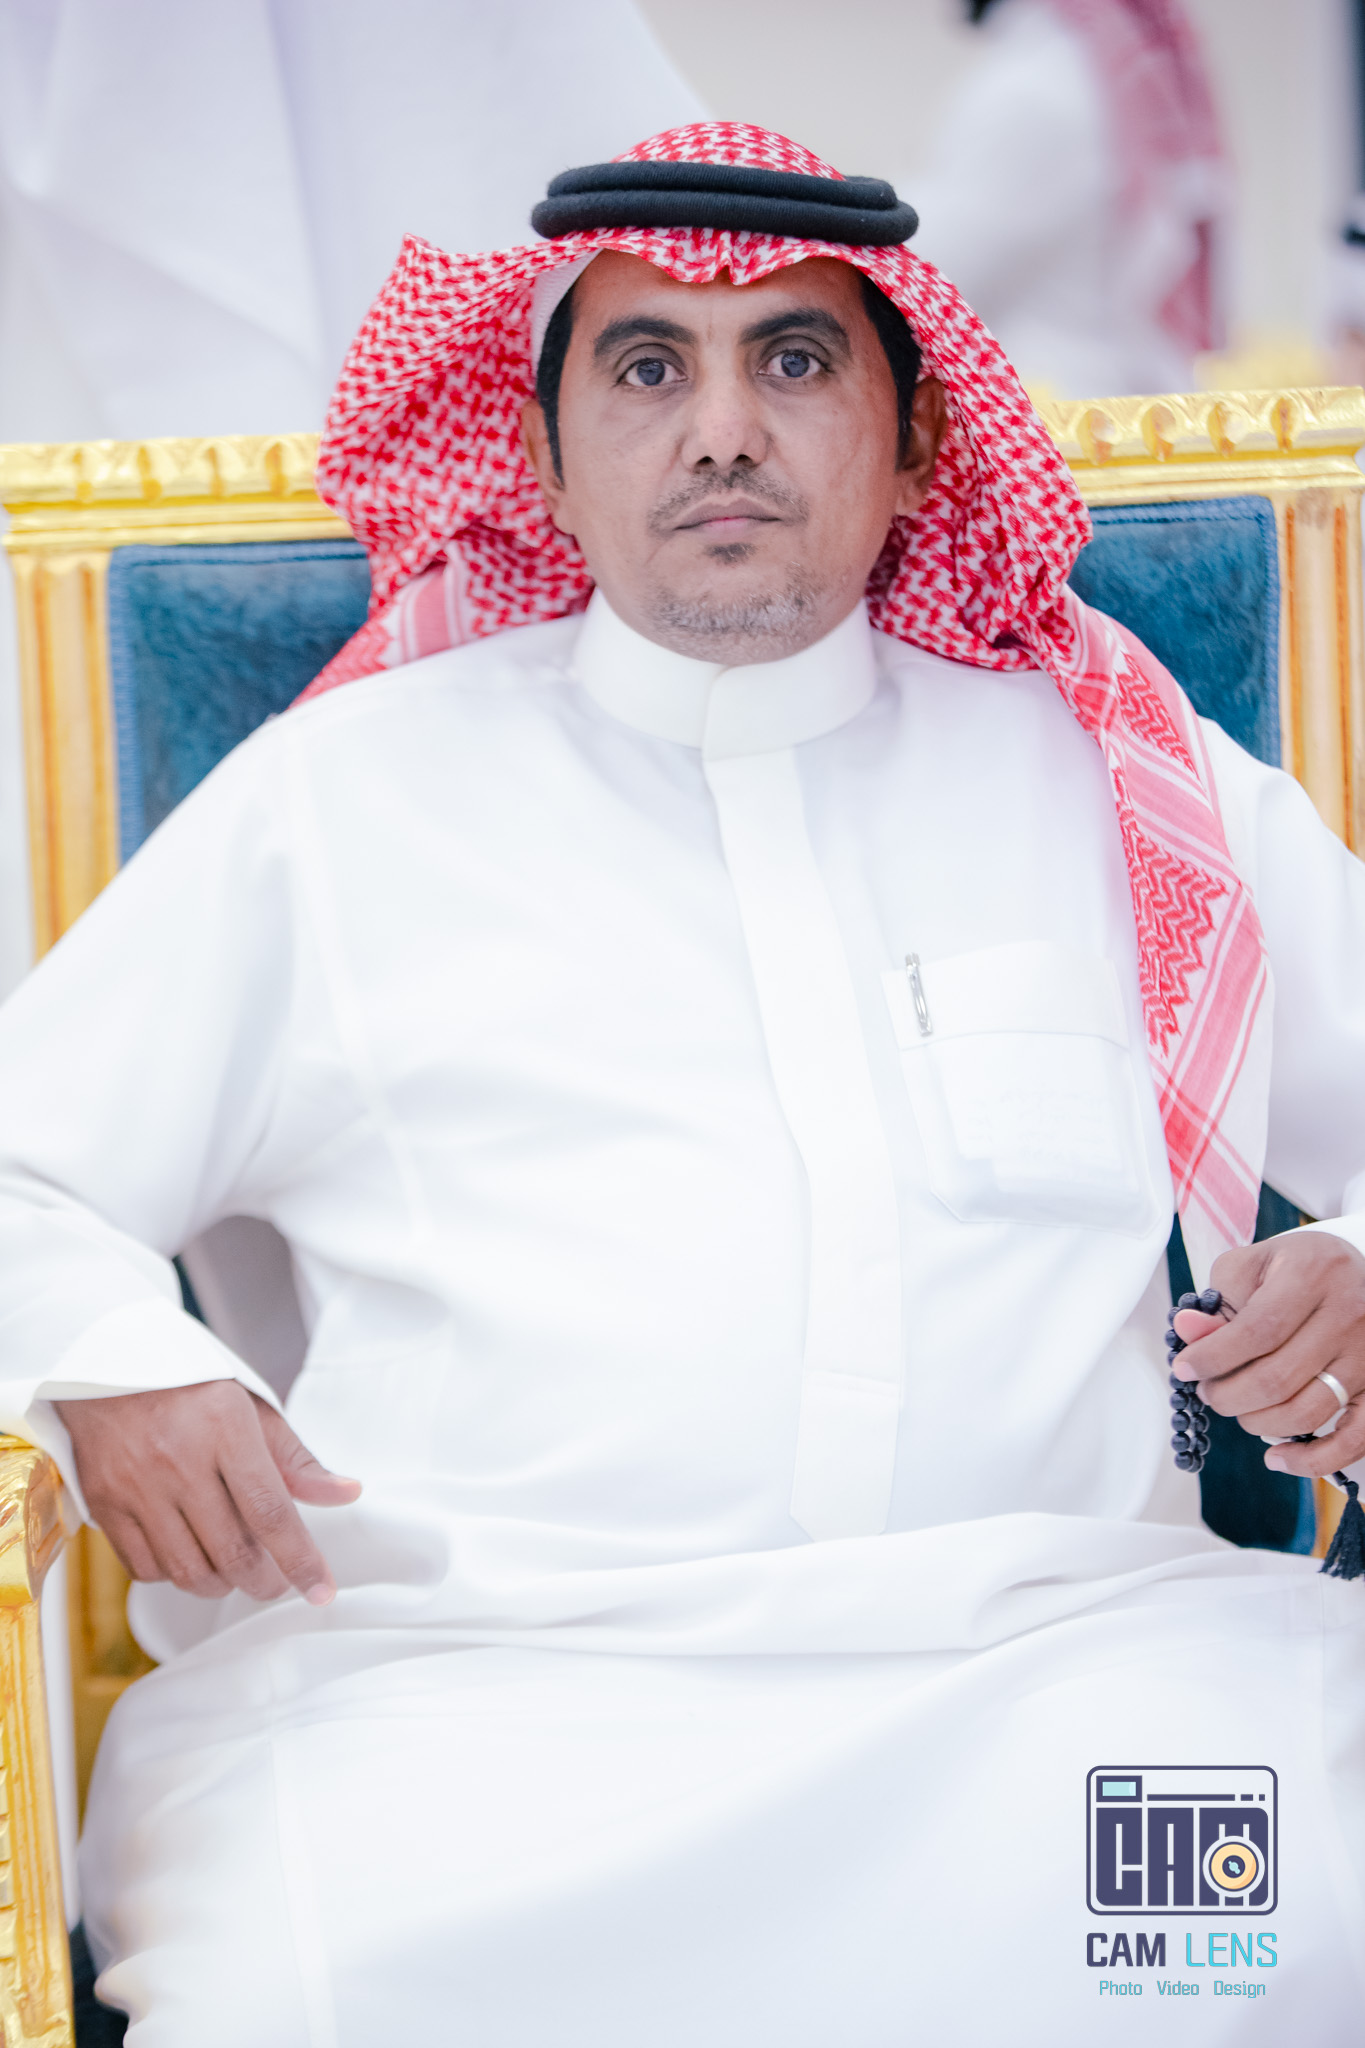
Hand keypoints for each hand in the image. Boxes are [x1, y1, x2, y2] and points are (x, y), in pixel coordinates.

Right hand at [55, 1382, 360, 1603]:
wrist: (107, 1370)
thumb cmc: (191, 1391)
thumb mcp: (252, 1409)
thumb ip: (297, 1460)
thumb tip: (347, 1493)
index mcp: (225, 1428)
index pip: (271, 1512)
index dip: (301, 1560)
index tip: (321, 1590)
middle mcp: (178, 1460)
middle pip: (232, 1552)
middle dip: (265, 1582)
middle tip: (278, 1582)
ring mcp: (136, 1486)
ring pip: (189, 1571)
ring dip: (223, 1584)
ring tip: (237, 1569)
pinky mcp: (105, 1505)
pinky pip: (147, 1568)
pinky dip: (176, 1576)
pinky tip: (193, 1555)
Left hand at [1170, 1233, 1364, 1477]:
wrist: (1357, 1271)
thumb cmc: (1298, 1271)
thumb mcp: (1254, 1268)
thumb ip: (1221, 1302)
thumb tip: (1187, 1330)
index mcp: (1312, 1274)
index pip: (1257, 1330)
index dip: (1214, 1357)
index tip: (1185, 1368)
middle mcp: (1349, 1313)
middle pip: (1278, 1378)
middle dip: (1228, 1395)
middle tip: (1209, 1392)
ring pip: (1307, 1413)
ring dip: (1258, 1423)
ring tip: (1237, 1408)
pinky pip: (1353, 1441)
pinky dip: (1311, 1460)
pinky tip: (1277, 1458)